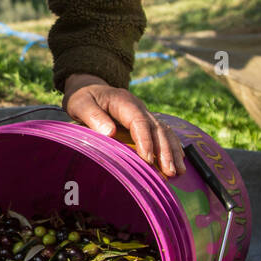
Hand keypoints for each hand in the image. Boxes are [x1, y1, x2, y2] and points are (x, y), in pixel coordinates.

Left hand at [62, 73, 185, 176]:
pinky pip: (163, 134)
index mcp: (124, 102)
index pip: (139, 121)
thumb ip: (93, 116)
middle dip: (165, 150)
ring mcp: (145, 114)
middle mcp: (139, 107)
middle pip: (157, 128)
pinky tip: (180, 161)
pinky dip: (172, 147)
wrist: (90, 89)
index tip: (147, 160)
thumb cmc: (84, 99)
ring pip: (164, 131)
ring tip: (179, 171)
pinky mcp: (146, 122)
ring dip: (173, 151)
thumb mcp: (80, 104)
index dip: (145, 140)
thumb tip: (110, 132)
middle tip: (170, 171)